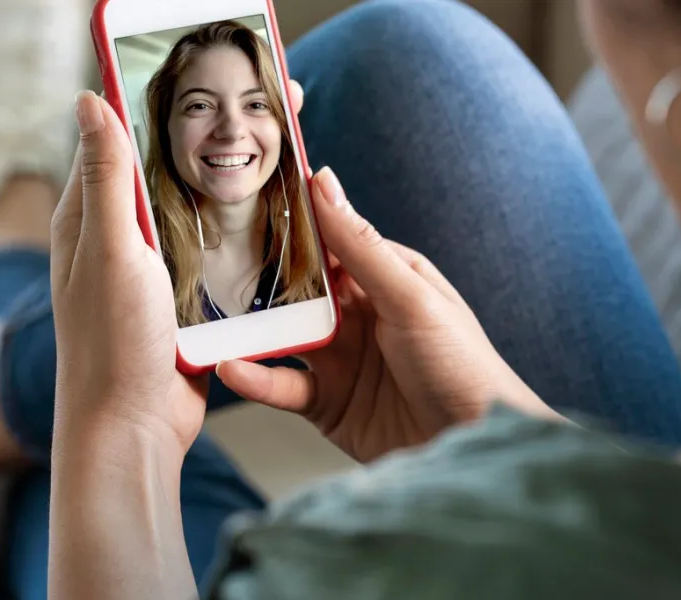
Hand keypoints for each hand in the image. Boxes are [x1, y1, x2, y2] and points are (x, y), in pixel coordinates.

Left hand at [49, 82, 306, 451]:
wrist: (133, 430)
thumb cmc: (113, 345)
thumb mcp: (111, 250)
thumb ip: (107, 177)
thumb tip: (89, 98)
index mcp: (90, 216)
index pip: (126, 137)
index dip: (167, 100)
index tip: (214, 72)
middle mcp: (121, 237)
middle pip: (174, 169)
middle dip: (221, 136)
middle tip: (275, 106)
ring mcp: (156, 269)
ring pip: (202, 210)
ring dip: (240, 182)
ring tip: (290, 150)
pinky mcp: (186, 299)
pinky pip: (219, 252)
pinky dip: (247, 232)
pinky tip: (285, 215)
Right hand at [217, 168, 560, 462]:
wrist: (473, 446)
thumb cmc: (462, 366)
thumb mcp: (410, 297)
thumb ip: (361, 246)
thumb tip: (324, 183)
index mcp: (387, 278)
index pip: (330, 241)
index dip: (291, 225)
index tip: (242, 204)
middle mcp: (361, 315)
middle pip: (299, 288)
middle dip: (258, 277)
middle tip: (208, 262)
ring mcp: (342, 360)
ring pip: (283, 336)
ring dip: (249, 330)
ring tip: (209, 319)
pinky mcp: (327, 404)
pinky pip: (282, 384)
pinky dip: (255, 378)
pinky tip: (232, 368)